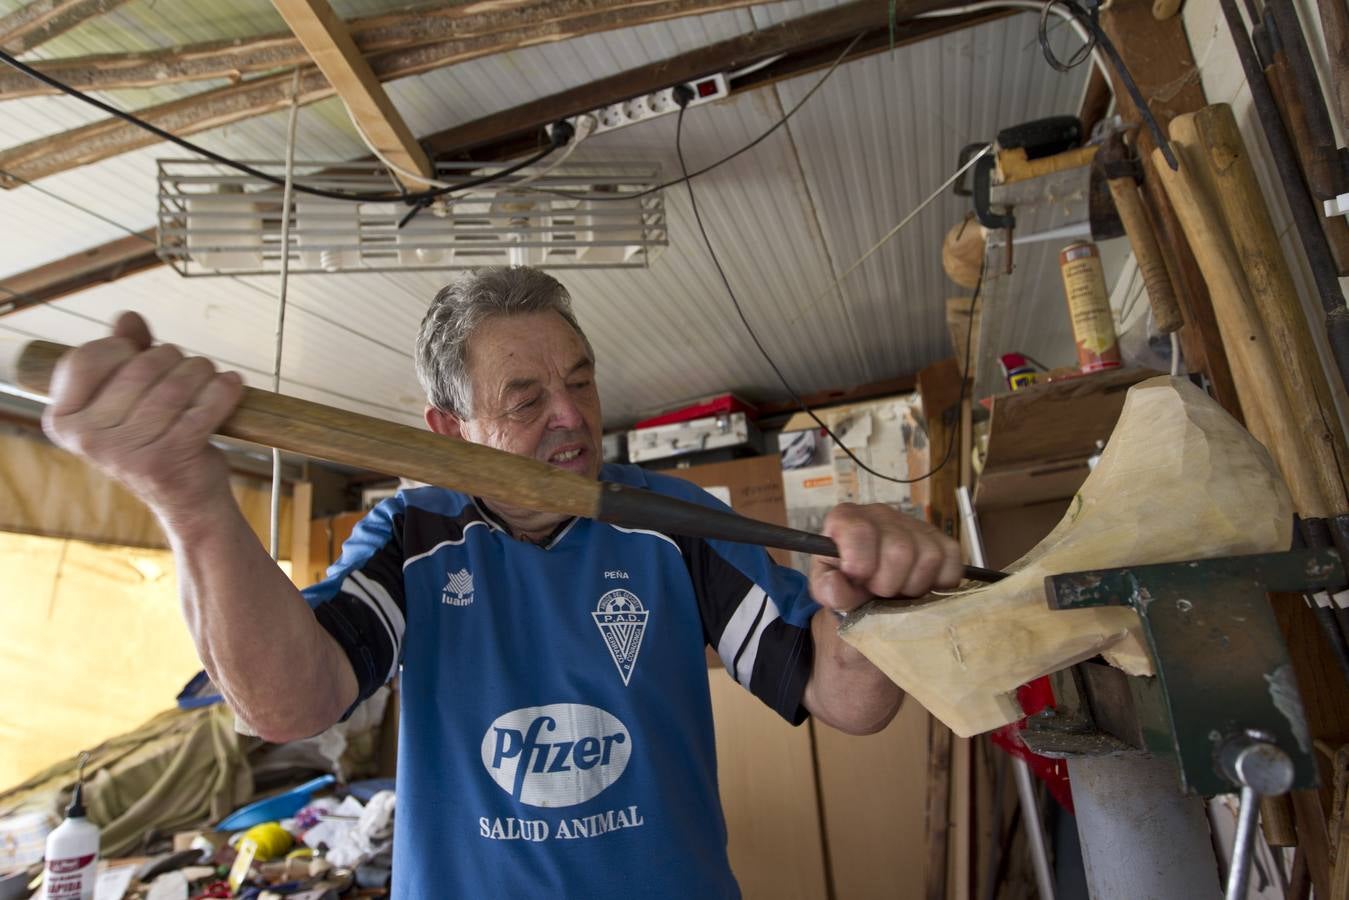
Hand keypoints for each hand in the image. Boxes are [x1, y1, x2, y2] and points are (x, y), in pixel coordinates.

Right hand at [42, 312, 243, 519]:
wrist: (188, 500)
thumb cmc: (158, 439)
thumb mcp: (132, 398)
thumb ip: (125, 355)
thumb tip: (128, 317)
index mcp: (64, 420)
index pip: (87, 357)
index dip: (122, 347)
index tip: (142, 354)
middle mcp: (86, 439)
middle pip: (139, 367)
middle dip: (175, 358)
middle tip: (193, 367)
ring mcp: (124, 453)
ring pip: (175, 385)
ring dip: (202, 372)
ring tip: (212, 375)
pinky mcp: (165, 461)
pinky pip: (202, 409)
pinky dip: (223, 391)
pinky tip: (232, 385)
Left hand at [810, 503, 962, 613]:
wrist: (868, 589)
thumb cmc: (845, 584)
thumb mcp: (827, 589)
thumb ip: (827, 589)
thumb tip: (836, 583)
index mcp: (847, 519)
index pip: (860, 531)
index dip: (861, 564)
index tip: (857, 579)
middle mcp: (882, 514)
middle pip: (899, 550)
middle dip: (888, 583)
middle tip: (878, 591)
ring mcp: (915, 524)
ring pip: (929, 557)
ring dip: (913, 586)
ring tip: (897, 590)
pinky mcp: (943, 541)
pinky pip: (952, 564)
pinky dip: (939, 584)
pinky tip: (919, 585)